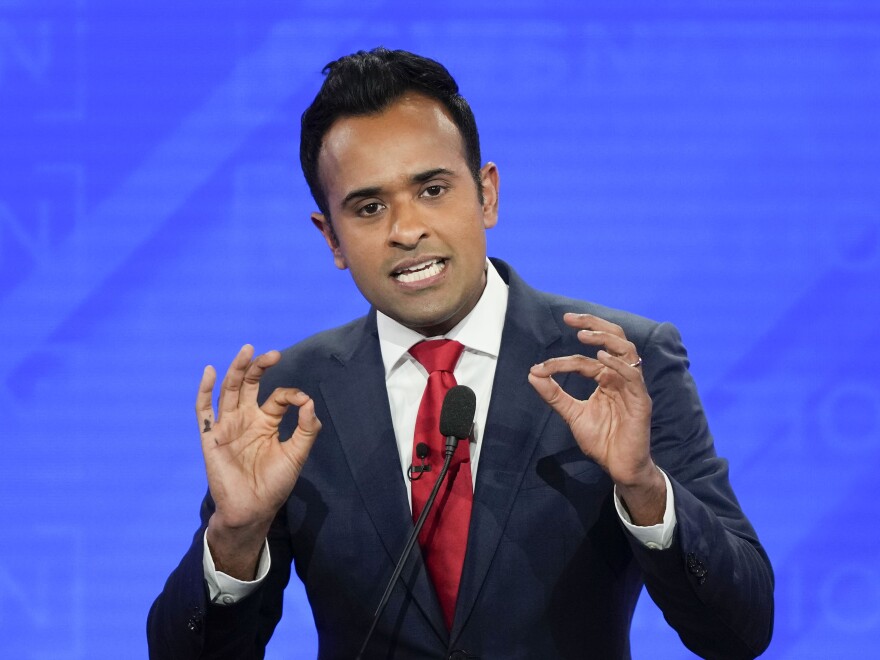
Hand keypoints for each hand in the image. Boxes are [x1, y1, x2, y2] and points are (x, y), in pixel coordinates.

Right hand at [196, 345, 320, 576]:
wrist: (253, 510)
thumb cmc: (274, 484)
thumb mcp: (297, 454)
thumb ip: (307, 429)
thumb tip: (309, 401)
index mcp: (266, 422)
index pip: (277, 397)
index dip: (291, 395)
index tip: (303, 400)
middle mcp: (246, 420)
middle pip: (249, 385)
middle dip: (258, 368)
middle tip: (272, 353)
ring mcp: (227, 426)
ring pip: (229, 391)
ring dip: (236, 370)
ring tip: (247, 350)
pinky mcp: (211, 437)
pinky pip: (204, 411)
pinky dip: (204, 390)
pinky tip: (210, 371)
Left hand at [528, 314, 664, 523]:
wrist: (619, 467)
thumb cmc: (602, 440)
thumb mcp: (572, 414)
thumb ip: (554, 394)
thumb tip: (532, 373)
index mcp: (606, 378)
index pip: (584, 359)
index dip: (562, 360)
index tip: (541, 367)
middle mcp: (621, 377)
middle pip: (614, 339)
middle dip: (593, 323)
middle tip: (569, 318)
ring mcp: (633, 387)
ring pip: (626, 351)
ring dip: (605, 338)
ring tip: (583, 335)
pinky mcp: (641, 401)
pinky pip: (633, 376)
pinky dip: (618, 365)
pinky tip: (600, 359)